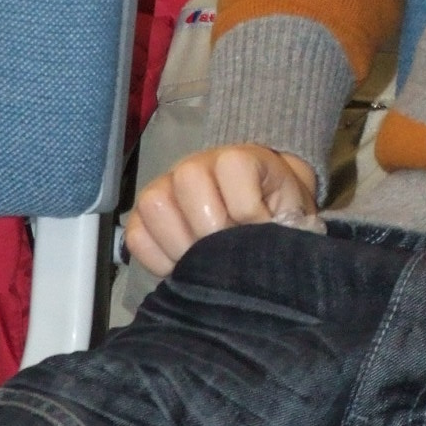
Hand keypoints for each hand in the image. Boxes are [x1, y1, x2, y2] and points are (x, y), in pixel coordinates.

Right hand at [124, 144, 319, 276]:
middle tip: (226, 253)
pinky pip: (136, 235)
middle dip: (210, 229)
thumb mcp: (290, 212)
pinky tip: (181, 266)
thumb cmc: (273, 212)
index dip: (249, 211)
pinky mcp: (143, 216)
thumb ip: (282, 224)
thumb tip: (259, 251)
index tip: (262, 231)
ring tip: (202, 262)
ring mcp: (165, 187)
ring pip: (155, 204)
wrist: (258, 211)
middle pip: (189, 180)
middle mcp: (196, 165)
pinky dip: (156, 259)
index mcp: (237, 158)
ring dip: (181, 244)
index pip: (233, 168)